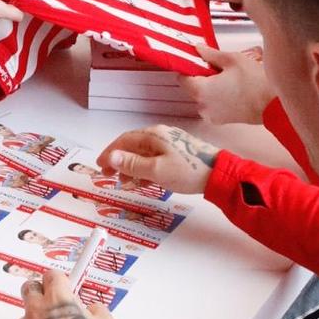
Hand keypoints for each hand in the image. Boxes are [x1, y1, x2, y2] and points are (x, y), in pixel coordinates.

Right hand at [96, 123, 220, 195]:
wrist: (218, 173)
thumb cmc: (187, 171)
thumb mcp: (156, 170)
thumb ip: (132, 164)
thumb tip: (111, 157)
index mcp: (153, 135)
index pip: (124, 140)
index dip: (110, 153)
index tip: (100, 166)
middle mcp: (160, 135)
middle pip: (133, 146)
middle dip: (119, 161)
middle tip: (109, 176)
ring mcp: (170, 143)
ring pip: (143, 153)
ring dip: (132, 167)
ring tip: (125, 183)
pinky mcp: (177, 152)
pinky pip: (154, 158)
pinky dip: (144, 169)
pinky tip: (144, 181)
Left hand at [186, 45, 273, 127]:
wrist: (274, 105)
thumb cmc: (256, 83)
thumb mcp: (232, 60)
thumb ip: (211, 54)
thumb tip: (199, 49)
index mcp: (201, 91)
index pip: (183, 77)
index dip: (190, 66)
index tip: (199, 60)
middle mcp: (203, 107)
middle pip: (193, 87)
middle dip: (203, 76)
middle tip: (219, 67)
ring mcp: (212, 116)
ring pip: (204, 96)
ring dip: (211, 86)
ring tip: (229, 78)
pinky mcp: (222, 120)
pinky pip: (213, 104)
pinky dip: (218, 96)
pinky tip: (233, 88)